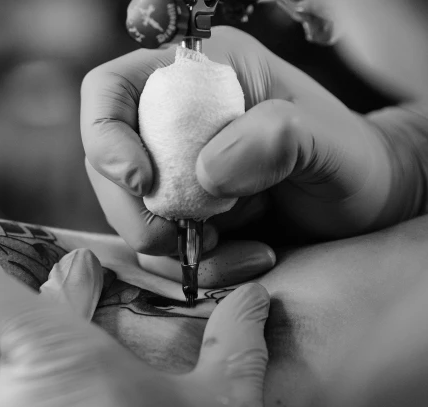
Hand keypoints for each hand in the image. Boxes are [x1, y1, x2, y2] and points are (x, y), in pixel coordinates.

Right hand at [81, 26, 422, 256]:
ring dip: (171, 245)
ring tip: (235, 246)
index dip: (106, 136)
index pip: (111, 91)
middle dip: (135, 212)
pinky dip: (196, 265)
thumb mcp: (328, 140)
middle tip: (178, 238)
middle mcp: (173, 120)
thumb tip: (207, 173)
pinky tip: (246, 257)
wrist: (367, 204)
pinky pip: (159, 249)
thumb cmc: (352, 159)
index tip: (140, 182)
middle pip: (105, 164)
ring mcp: (173, 171)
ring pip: (128, 213)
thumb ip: (276, 137)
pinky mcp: (181, 215)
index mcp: (198, 76)